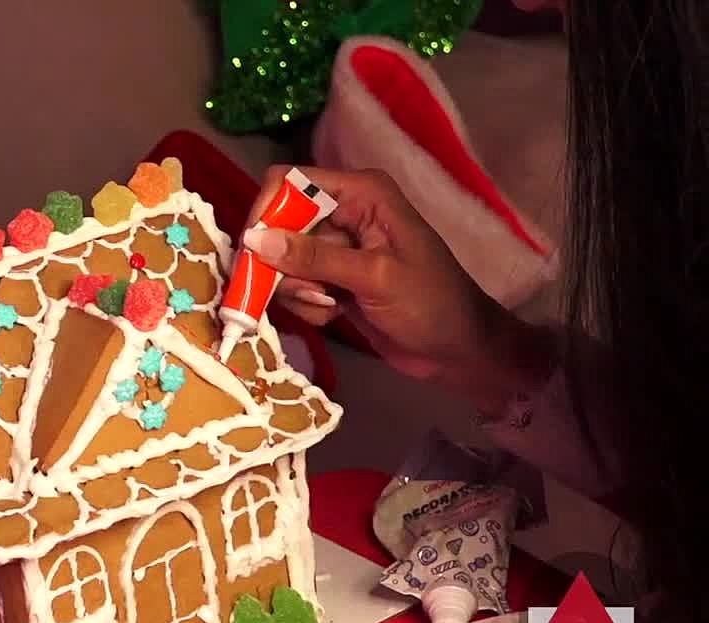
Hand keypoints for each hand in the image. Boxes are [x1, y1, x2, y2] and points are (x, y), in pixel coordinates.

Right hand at [244, 166, 555, 410]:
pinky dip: (307, 304)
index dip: (267, 211)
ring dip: (297, 290)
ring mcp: (336, 247)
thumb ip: (315, 257)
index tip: (256, 252)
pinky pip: (294, 285)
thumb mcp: (374, 277)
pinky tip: (336, 314)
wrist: (457, 350)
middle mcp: (344, 212)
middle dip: (283, 263)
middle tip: (309, 292)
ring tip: (331, 305)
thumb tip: (255, 239)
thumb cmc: (430, 304)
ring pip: (282, 260)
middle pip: (279, 224)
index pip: (290, 182)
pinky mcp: (331, 278)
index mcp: (361, 193)